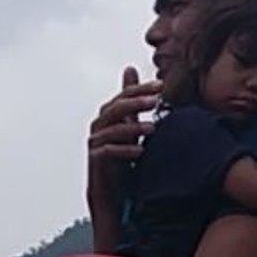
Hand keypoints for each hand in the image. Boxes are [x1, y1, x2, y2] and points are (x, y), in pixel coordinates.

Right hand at [86, 66, 161, 207]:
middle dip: (136, 103)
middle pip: (115, 108)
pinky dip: (124, 150)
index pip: (124, 96)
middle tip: (156, 101)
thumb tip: (130, 69)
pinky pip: (107, 151)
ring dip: (133, 127)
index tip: (161, 86)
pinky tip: (140, 151)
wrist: (112, 188)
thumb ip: (132, 102)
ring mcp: (96, 143)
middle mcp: (100, 126)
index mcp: (109, 115)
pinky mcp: (96, 160)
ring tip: (152, 128)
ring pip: (111, 129)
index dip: (141, 88)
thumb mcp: (131, 125)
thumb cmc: (121, 155)